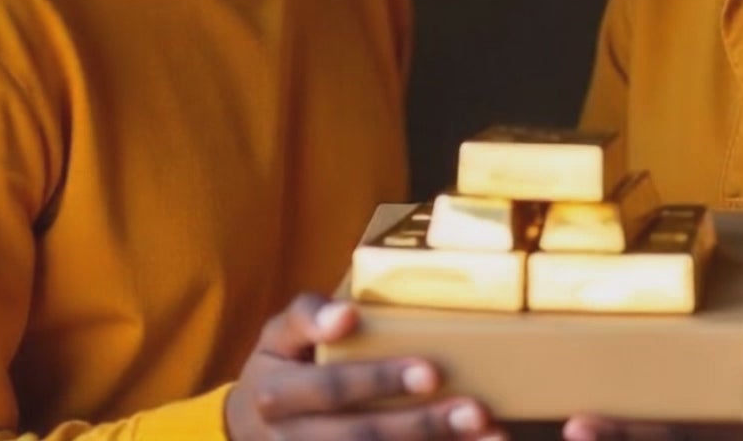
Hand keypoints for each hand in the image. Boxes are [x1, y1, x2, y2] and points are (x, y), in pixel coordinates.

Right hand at [226, 293, 501, 440]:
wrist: (250, 431)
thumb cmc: (280, 368)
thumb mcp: (277, 335)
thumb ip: (307, 316)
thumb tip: (345, 314)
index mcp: (278, 394)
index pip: (332, 388)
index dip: (379, 381)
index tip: (431, 371)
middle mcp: (292, 439)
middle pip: (361, 437)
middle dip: (422, 426)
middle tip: (477, 410)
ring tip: (491, 436)